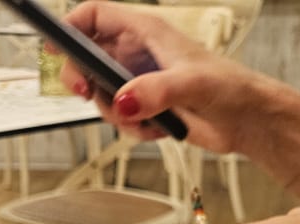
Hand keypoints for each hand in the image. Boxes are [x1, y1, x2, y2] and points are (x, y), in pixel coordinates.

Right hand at [62, 0, 259, 152]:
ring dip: (115, 113)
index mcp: (147, 31)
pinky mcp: (149, 108)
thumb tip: (123, 101)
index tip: (53, 46)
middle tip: (88, 94)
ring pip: (105, 95)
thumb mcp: (189, 84)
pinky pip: (124, 119)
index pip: (96, 16)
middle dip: (84, 79)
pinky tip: (156, 130)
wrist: (246, 121)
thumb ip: (153, 92)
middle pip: (90, 58)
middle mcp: (140, 54)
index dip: (70, 26)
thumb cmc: (228, 87)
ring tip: (140, 120)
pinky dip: (134, 130)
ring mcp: (143, 82)